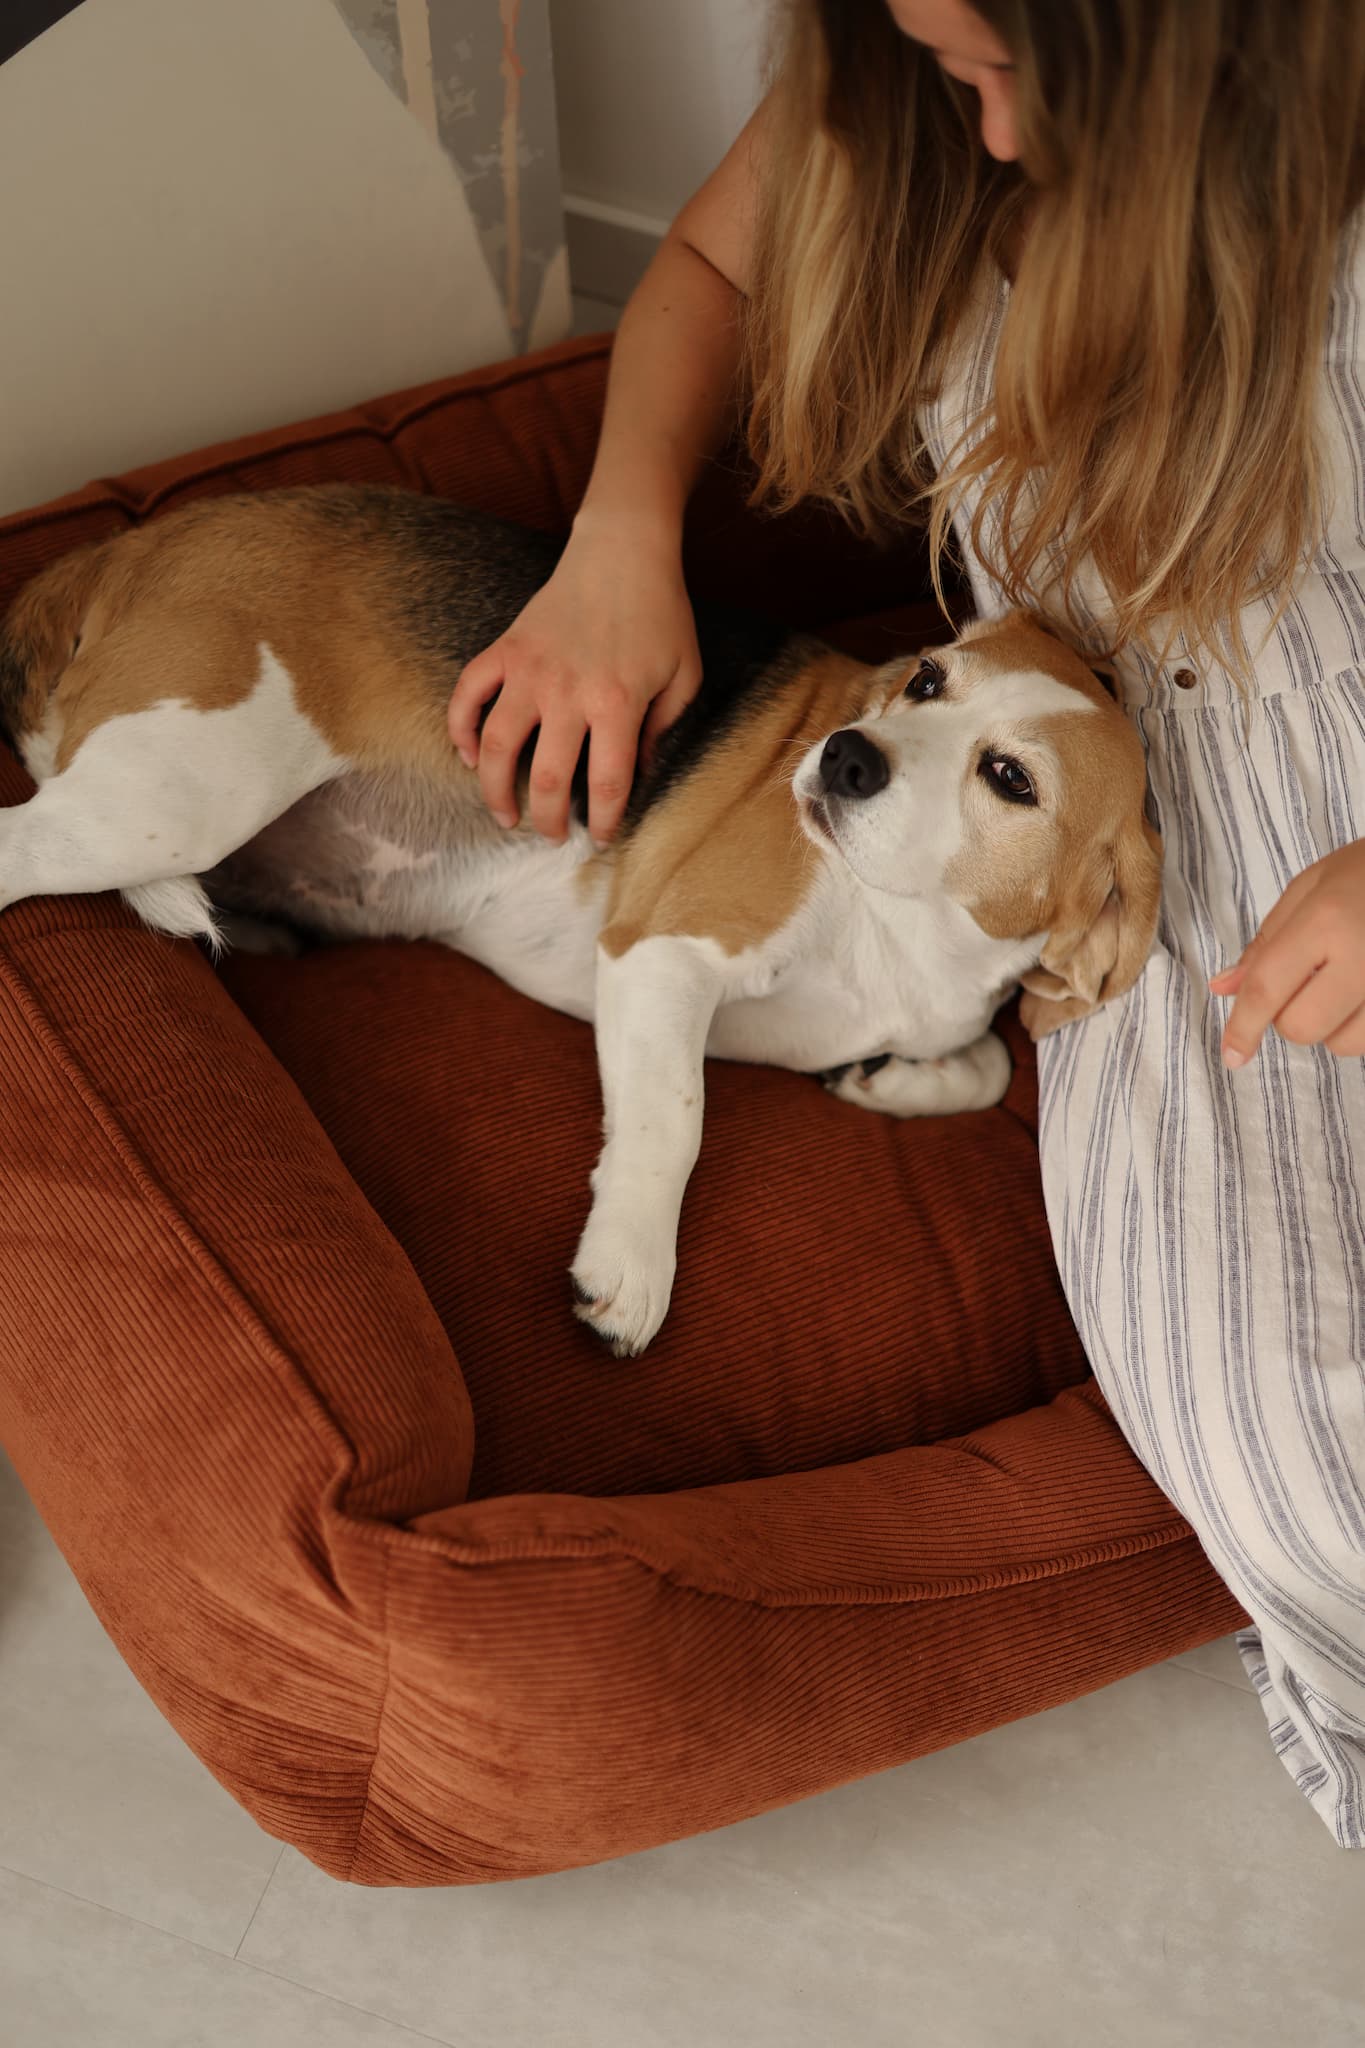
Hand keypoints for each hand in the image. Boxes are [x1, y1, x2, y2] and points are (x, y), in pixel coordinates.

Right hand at [447, 518, 702, 845]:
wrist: (622, 551)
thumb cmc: (661, 614)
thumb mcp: (683, 675)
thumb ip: (663, 729)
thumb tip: (639, 775)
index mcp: (617, 703)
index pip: (607, 783)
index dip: (604, 821)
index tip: (600, 837)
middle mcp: (567, 693)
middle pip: (547, 778)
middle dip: (548, 820)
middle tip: (550, 836)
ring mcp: (529, 671)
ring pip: (497, 745)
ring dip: (494, 790)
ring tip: (505, 815)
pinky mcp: (505, 649)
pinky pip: (468, 695)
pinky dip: (461, 729)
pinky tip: (470, 757)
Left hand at [1210, 839, 1364, 1066]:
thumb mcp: (1310, 889)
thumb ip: (1266, 943)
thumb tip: (1224, 989)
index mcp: (1326, 921)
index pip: (1268, 989)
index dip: (1243, 1027)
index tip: (1232, 1055)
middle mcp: (1364, 959)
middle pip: (1302, 1027)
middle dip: (1291, 1016)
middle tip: (1307, 980)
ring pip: (1343, 1044)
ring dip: (1332, 1025)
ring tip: (1345, 981)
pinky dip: (1361, 1024)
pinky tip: (1364, 989)